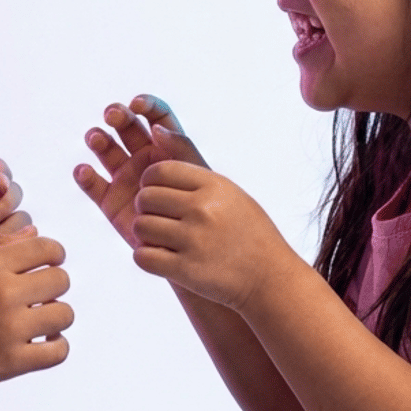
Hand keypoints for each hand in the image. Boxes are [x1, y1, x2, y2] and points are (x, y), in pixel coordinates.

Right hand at [0, 226, 71, 396]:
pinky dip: (56, 346)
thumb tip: (36, 233)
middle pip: (61, 279)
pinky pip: (59, 351)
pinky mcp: (12, 362)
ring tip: (41, 319)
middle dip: (53, 285)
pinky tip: (42, 341)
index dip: (53, 254)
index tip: (46, 265)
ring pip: (65, 314)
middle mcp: (2, 293)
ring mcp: (9, 330)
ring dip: (56, 315)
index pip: (48, 248)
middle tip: (39, 295)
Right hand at [74, 95, 206, 247]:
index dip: (146, 105)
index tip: (137, 105)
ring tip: (96, 138)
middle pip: (126, 127)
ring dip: (99, 139)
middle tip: (113, 116)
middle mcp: (144, 157)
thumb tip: (156, 128)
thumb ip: (180, 149)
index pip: (156, 116)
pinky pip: (93, 185)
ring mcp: (125, 178)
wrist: (197, 252)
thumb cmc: (205, 212)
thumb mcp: (197, 175)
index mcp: (168, 146)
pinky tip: (84, 171)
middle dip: (118, 116)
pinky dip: (85, 177)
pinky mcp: (110, 202)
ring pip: (106, 150)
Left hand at [132, 136, 304, 311]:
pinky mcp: (186, 270)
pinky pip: (143, 256)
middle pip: (145, 197)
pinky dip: (146, 258)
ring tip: (161, 240)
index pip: (159, 170)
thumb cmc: (248, 232)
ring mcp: (194, 240)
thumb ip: (193, 170)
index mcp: (214, 185)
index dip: (150, 182)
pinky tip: (160, 258)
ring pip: (140, 227)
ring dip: (144, 235)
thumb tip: (155, 131)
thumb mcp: (229, 192)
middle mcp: (203, 209)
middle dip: (145, 209)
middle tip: (158, 220)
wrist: (270, 279)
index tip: (158, 195)